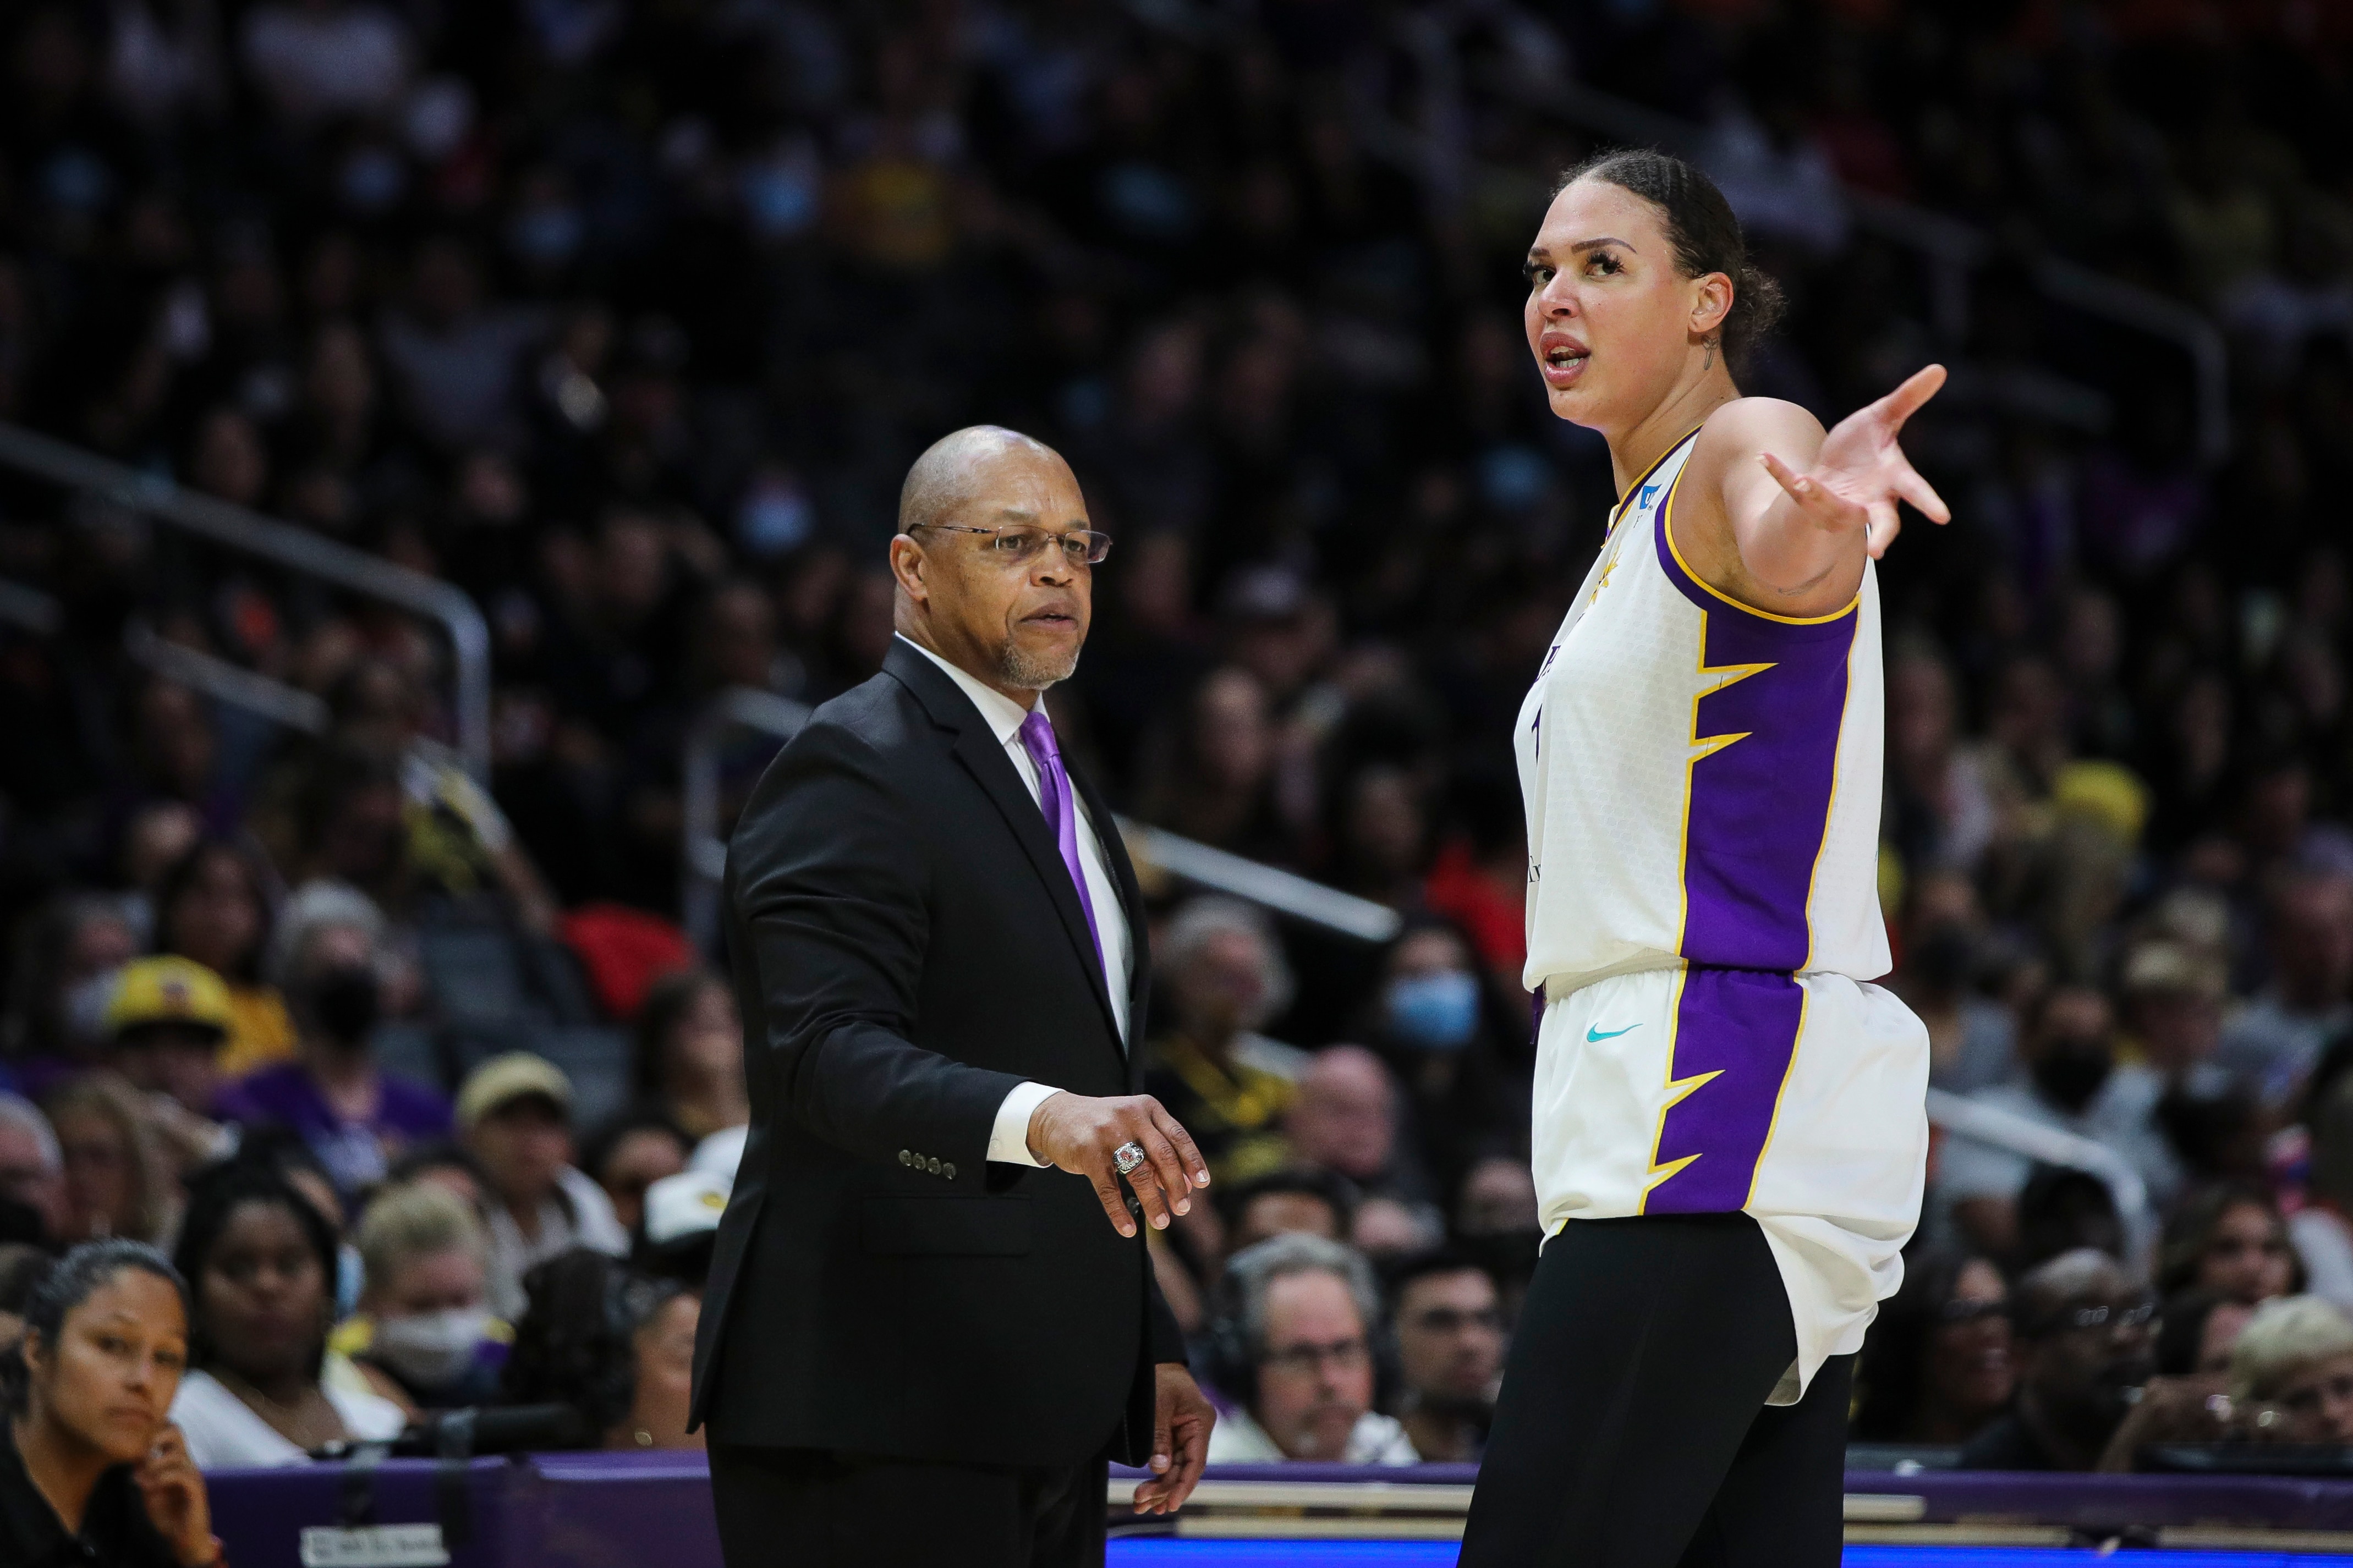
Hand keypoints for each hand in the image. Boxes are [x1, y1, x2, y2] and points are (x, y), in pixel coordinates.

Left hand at [134, 1424, 217, 1566]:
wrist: (183, 1537)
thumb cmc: (168, 1513)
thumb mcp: (150, 1489)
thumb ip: (144, 1473)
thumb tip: (133, 1458)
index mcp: (176, 1460)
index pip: (169, 1430)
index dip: (151, 1429)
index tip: (133, 1444)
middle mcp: (186, 1462)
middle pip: (176, 1431)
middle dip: (155, 1437)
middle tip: (140, 1454)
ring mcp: (193, 1475)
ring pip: (176, 1454)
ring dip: (154, 1465)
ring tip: (140, 1479)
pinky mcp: (197, 1490)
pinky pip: (182, 1475)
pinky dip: (162, 1478)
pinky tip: (149, 1487)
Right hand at [1026, 1092, 1207, 1236]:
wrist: (1055, 1115)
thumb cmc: (1103, 1126)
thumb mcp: (1133, 1128)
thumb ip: (1158, 1151)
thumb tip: (1187, 1185)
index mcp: (1147, 1107)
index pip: (1177, 1136)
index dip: (1192, 1161)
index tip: (1202, 1184)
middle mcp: (1130, 1116)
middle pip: (1163, 1155)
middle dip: (1177, 1186)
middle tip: (1183, 1209)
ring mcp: (1108, 1133)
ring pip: (1139, 1173)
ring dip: (1153, 1202)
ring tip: (1162, 1222)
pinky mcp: (1087, 1152)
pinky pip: (1108, 1188)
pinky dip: (1119, 1212)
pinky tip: (1128, 1229)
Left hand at [1132, 1363, 1213, 1515]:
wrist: (1152, 1358)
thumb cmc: (1158, 1375)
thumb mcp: (1158, 1405)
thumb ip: (1160, 1437)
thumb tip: (1160, 1468)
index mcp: (1200, 1422)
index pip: (1196, 1461)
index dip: (1184, 1485)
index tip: (1171, 1503)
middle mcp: (1196, 1431)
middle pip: (1184, 1469)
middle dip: (1164, 1489)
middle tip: (1142, 1503)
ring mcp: (1184, 1434)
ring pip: (1175, 1469)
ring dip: (1159, 1487)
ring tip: (1141, 1505)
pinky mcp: (1172, 1435)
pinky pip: (1168, 1461)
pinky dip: (1159, 1476)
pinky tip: (1149, 1494)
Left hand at [1759, 363, 1949, 559]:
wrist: (1835, 471)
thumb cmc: (1867, 448)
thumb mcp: (1884, 418)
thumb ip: (1908, 398)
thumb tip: (1940, 368)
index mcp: (1892, 480)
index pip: (1913, 492)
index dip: (1928, 503)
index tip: (1943, 516)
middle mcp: (1868, 499)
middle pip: (1879, 522)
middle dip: (1879, 534)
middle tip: (1877, 550)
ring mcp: (1838, 503)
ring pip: (1831, 509)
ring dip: (1819, 497)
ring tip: (1804, 483)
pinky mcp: (1808, 498)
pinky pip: (1791, 486)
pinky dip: (1778, 470)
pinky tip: (1764, 457)